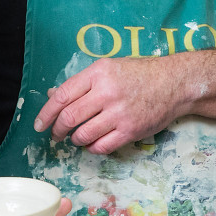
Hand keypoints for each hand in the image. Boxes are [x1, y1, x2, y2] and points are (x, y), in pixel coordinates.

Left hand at [33, 57, 186, 154]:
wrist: (175, 83)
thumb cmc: (140, 74)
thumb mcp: (109, 68)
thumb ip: (82, 82)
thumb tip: (53, 95)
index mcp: (98, 73)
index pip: (62, 96)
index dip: (46, 113)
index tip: (39, 124)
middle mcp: (107, 92)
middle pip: (69, 117)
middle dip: (57, 130)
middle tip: (56, 135)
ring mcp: (119, 113)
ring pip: (83, 135)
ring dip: (75, 140)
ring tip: (77, 137)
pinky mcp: (131, 130)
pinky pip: (101, 146)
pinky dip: (92, 148)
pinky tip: (94, 143)